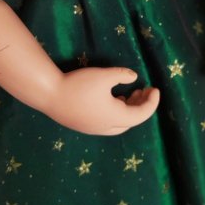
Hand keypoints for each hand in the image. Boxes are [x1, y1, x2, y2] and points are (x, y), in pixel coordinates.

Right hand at [44, 67, 159, 134]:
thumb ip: (121, 75)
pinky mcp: (85, 126)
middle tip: (145, 90)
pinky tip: (113, 98)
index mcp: (115, 117)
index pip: (142, 114)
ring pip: (120, 123)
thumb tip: (134, 77)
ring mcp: (95, 129)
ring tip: (131, 92)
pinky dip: (117, 112)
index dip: (152, 102)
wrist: (50, 95)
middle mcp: (107, 127)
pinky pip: (109, 122)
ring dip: (129, 109)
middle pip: (132, 121)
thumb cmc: (79, 85)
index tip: (155, 89)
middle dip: (141, 106)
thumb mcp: (103, 76)